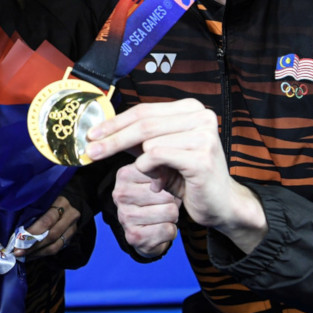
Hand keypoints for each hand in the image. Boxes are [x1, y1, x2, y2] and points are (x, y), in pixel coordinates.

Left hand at [7, 195, 79, 258]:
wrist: (62, 201)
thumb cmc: (38, 200)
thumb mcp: (23, 202)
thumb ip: (5, 215)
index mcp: (58, 201)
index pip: (47, 219)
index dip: (32, 232)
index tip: (17, 241)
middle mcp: (68, 213)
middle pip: (52, 234)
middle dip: (33, 245)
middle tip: (17, 252)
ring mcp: (72, 226)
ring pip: (55, 244)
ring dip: (37, 252)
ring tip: (22, 256)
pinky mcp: (71, 236)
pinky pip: (57, 249)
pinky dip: (42, 254)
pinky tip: (30, 256)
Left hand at [86, 99, 266, 252]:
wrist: (220, 204)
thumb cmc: (187, 176)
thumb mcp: (159, 150)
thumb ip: (137, 137)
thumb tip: (101, 130)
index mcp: (190, 108)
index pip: (143, 110)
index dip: (115, 122)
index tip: (92, 134)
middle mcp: (201, 116)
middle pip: (143, 124)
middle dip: (113, 139)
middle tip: (91, 151)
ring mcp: (204, 135)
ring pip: (149, 141)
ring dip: (141, 162)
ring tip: (153, 176)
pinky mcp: (202, 157)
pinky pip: (157, 156)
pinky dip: (149, 169)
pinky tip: (158, 181)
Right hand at [112, 163, 179, 257]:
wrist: (153, 228)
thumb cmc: (160, 196)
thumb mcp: (161, 174)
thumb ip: (162, 161)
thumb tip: (168, 153)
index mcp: (123, 174)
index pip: (158, 173)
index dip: (169, 181)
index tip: (163, 185)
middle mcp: (119, 195)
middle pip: (166, 195)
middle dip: (172, 200)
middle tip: (163, 203)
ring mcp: (124, 217)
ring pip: (169, 212)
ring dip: (172, 216)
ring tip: (162, 214)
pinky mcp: (133, 237)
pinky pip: (167, 230)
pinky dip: (170, 231)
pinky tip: (160, 228)